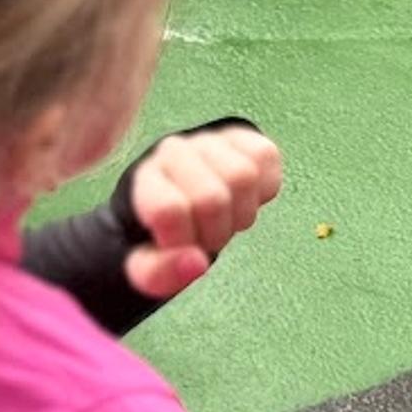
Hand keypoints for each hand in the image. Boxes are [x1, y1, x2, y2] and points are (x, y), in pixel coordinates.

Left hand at [120, 123, 282, 296]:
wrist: (185, 203)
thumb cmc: (164, 237)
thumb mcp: (147, 267)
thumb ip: (157, 274)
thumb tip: (196, 261)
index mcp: (144, 181)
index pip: (168, 210)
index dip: (183, 241)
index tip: (179, 246)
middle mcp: (174, 151)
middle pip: (213, 199)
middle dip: (216, 233)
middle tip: (207, 236)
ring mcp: (210, 140)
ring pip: (244, 175)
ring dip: (242, 214)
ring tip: (226, 219)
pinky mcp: (244, 137)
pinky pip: (267, 156)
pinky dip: (264, 189)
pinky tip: (245, 198)